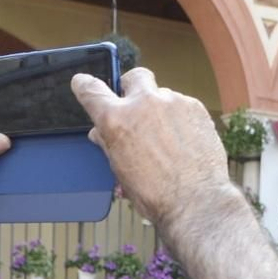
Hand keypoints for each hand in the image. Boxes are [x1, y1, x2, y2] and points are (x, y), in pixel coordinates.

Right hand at [72, 68, 229, 228]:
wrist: (195, 201)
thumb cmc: (156, 194)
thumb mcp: (120, 170)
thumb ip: (109, 144)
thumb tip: (100, 133)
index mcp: (116, 120)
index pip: (91, 90)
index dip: (84, 85)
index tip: (83, 83)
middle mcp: (143, 104)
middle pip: (134, 77)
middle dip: (133, 88)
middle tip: (137, 106)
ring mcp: (172, 102)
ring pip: (162, 96)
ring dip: (161, 111)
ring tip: (168, 139)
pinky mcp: (195, 107)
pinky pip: (183, 106)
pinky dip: (181, 119)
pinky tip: (185, 141)